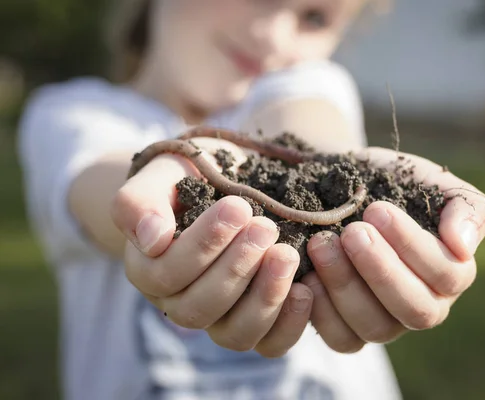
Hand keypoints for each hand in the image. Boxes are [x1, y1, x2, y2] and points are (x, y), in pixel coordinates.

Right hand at [110, 138, 312, 357]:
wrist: (220, 182)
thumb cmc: (187, 177)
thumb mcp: (159, 176)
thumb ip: (139, 202)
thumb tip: (153, 239)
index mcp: (149, 270)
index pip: (168, 273)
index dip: (205, 244)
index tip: (238, 207)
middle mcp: (180, 303)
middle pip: (200, 308)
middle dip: (237, 268)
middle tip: (266, 227)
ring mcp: (219, 318)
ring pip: (235, 334)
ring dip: (264, 297)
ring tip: (286, 254)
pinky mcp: (256, 322)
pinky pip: (270, 344)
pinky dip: (289, 323)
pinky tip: (306, 288)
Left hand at [302, 147, 484, 352]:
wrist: (343, 184)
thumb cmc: (393, 182)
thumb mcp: (432, 181)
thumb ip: (466, 209)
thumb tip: (462, 247)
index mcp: (452, 273)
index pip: (446, 274)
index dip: (411, 245)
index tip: (376, 210)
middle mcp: (424, 304)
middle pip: (415, 310)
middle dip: (380, 270)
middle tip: (351, 232)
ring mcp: (386, 322)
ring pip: (376, 328)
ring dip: (345, 286)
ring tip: (321, 244)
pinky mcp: (349, 329)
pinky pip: (342, 339)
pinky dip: (323, 313)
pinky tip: (307, 277)